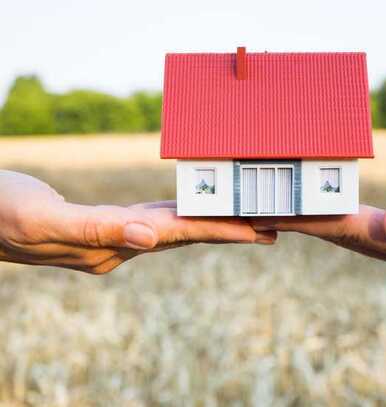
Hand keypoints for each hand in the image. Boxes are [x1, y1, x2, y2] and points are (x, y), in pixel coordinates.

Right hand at [0, 170, 275, 273]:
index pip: (182, 236)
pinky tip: (191, 210)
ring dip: (212, 223)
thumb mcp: (45, 221)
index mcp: (115, 245)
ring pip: (176, 228)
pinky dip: (180, 213)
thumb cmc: (3, 214)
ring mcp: (116, 237)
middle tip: (275, 226)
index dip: (224, 230)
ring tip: (247, 219)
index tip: (264, 230)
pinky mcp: (107, 225)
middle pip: (189, 235)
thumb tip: (150, 238)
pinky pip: (155, 218)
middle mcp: (122, 246)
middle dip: (231, 230)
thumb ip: (99, 230)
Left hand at [252, 170, 385, 277]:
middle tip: (260, 209)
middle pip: (344, 236)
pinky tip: (337, 210)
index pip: (352, 232)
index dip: (309, 220)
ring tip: (286, 208)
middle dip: (302, 223)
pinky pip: (375, 227)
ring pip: (355, 234)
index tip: (270, 211)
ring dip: (319, 221)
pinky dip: (347, 217)